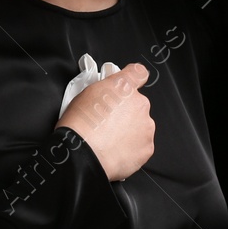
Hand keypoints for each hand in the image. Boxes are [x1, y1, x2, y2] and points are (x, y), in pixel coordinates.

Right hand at [56, 63, 153, 181]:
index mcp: (124, 87)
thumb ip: (104, 89)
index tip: (129, 86)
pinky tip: (115, 150)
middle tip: (108, 123)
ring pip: (140, 125)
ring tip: (109, 139)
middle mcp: (140, 104)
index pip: (138, 73)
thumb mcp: (85, 94)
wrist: (84, 156)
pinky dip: (131, 148)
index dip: (134, 78)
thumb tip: (107, 92)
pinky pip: (141, 145)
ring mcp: (146, 126)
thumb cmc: (80, 125)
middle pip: (137, 105)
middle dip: (126, 112)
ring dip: (129, 130)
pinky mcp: (147, 147)